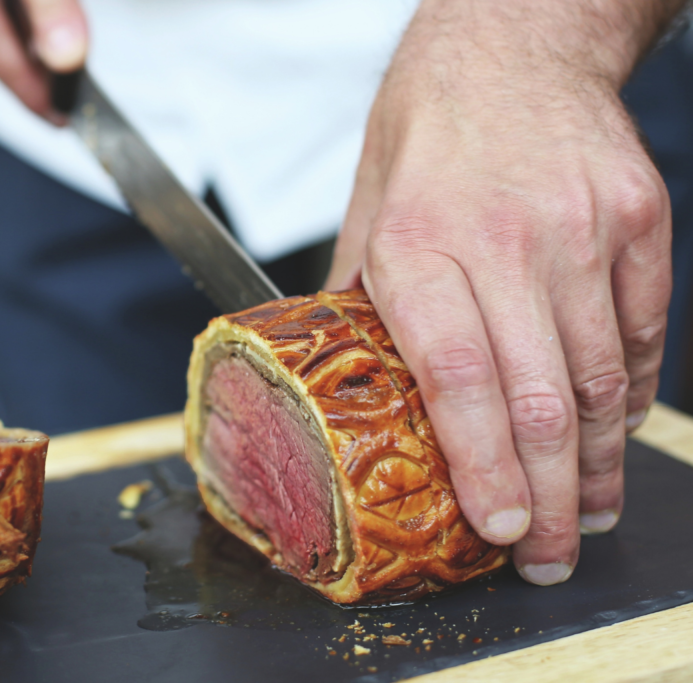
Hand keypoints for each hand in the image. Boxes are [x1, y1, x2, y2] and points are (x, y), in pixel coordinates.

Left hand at [326, 0, 679, 584]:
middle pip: (538, 396)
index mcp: (418, 244)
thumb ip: (361, 298)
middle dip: (550, 496)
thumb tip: (350, 376)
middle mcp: (505, 241)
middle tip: (547, 558)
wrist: (515, 40)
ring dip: (598, 460)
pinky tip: (614, 433)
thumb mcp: (367, 206)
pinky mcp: (639, 220)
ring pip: (601, 375)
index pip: (457, 377)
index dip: (482, 464)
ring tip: (588, 513)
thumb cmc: (429, 129)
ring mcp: (583, 230)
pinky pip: (642, 331)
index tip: (495, 527)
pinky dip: (630, 394)